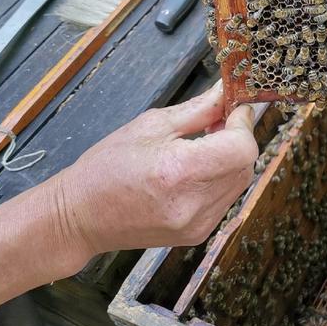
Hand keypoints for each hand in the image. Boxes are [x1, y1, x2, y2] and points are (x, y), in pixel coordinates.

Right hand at [56, 79, 257, 258]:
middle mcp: (193, 204)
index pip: (241, 148)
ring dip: (230, 159)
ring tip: (202, 146)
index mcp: (179, 172)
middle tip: (216, 122)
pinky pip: (225, 199)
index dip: (243, 124)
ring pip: (239, 182)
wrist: (81, 217)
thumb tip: (228, 90)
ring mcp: (197, 224)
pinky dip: (220, 179)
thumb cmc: (107, 168)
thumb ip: (199, 109)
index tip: (234, 109)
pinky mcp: (197, 234)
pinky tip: (196, 170)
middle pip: (244, 165)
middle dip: (237, 138)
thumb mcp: (151, 125)